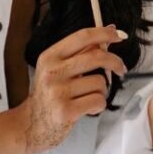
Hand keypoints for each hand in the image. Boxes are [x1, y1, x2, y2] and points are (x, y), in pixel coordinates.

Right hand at [22, 26, 126, 153]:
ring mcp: (58, 92)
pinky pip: (99, 100)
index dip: (105, 33)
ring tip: (89, 96)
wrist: (31, 124)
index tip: (119, 35)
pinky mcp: (66, 111)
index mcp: (50, 57)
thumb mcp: (58, 68)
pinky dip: (99, 104)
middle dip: (115, 62)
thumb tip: (109, 29)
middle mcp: (52, 72)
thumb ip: (82, 50)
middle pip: (96, 57)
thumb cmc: (50, 94)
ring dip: (102, 90)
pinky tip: (88, 108)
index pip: (82, 36)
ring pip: (100, 82)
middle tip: (121, 69)